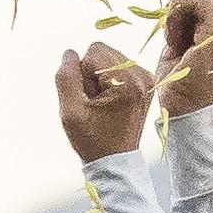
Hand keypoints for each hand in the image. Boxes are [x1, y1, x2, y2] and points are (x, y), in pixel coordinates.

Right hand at [54, 44, 157, 162]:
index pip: (93, 51)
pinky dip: (109, 81)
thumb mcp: (71, 112)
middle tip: (95, 103)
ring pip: (109, 58)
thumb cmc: (93, 141)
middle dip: (91, 74)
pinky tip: (110, 102)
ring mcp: (146, 78)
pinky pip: (118, 67)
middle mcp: (142, 75)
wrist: (116, 161)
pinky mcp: (145, 81)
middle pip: (103, 51)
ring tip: (102, 104)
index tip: (89, 99)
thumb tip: (69, 53)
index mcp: (128, 82)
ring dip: (99, 78)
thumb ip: (66, 78)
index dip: (81, 74)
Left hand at [157, 0, 212, 114]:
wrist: (183, 111)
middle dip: (180, 12)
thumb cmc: (180, 81)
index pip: (206, 1)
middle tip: (173, 41)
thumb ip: (190, 18)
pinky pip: (198, 1)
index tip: (174, 37)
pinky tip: (175, 43)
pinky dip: (178, 16)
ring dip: (178, 16)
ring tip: (176, 45)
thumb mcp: (187, 42)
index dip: (183, 12)